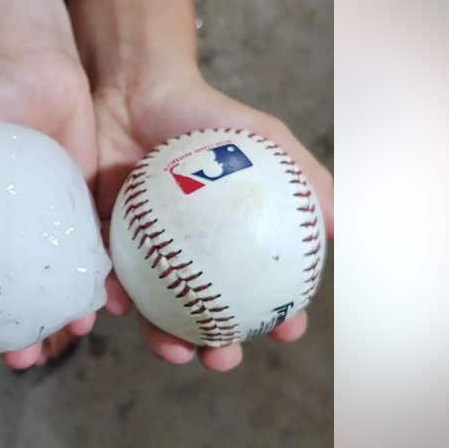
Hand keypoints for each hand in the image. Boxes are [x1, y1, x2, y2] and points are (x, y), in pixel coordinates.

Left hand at [69, 0, 333, 370]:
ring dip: (165, 339)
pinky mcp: (104, 242)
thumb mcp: (261, 137)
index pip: (258, 290)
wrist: (137, 89)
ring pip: (157, 310)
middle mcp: (188, 255)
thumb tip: (345, 226)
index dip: (276, 318)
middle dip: (216, 348)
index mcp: (228, 242)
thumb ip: (303, 176)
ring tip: (172, 350)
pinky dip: (114, 296)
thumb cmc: (205, 114)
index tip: (287, 331)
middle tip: (222, 359)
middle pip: (207, 316)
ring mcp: (146, 253)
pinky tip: (120, 306)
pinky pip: (108, 277)